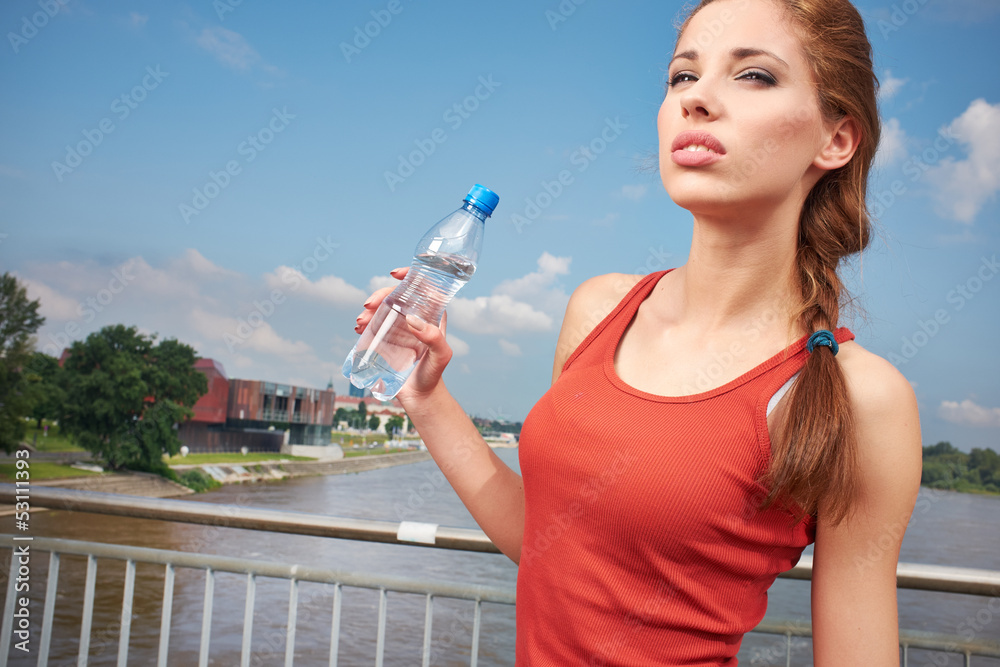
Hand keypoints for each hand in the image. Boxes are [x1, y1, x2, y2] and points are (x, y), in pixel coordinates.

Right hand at [354, 267, 453, 399]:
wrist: (420, 398)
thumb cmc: (434, 375)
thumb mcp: (441, 356)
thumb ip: (434, 339)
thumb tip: (412, 319)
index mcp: (432, 316)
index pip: (423, 288)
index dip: (410, 276)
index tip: (394, 274)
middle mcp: (417, 319)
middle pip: (397, 296)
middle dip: (380, 295)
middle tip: (367, 306)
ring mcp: (401, 329)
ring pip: (384, 309)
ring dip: (369, 310)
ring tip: (360, 322)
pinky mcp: (389, 340)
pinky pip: (376, 324)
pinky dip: (366, 322)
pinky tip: (359, 328)